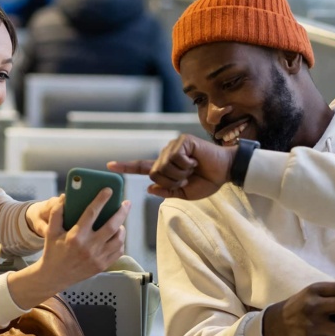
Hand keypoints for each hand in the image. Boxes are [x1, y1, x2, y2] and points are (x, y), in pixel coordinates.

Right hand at [7, 188, 130, 308]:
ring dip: (122, 227)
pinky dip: (120, 241)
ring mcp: (97, 258)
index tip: (109, 190)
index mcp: (76, 236)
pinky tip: (117, 235)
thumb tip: (64, 197)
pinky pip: (118, 251)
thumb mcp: (51, 231)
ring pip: (118, 239)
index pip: (92, 213)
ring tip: (120, 220)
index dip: (101, 200)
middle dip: (122, 212)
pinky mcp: (102, 266)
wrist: (54, 276)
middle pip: (112, 226)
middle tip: (126, 203)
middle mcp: (89, 247)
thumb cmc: (53, 251)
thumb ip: (57, 213)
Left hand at [108, 134, 233, 199]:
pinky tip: (196, 161)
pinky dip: (186, 165)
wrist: (225, 172)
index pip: (142, 167)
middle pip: (154, 174)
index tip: (109, 166)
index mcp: (165, 167)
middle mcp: (166, 155)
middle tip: (188, 179)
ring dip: (180, 174)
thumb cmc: (207, 181)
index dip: (126, 167)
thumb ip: (167, 192)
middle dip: (171, 182)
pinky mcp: (182, 141)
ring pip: (163, 168)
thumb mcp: (185, 194)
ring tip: (193, 169)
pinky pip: (175, 159)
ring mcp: (173, 146)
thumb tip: (150, 188)